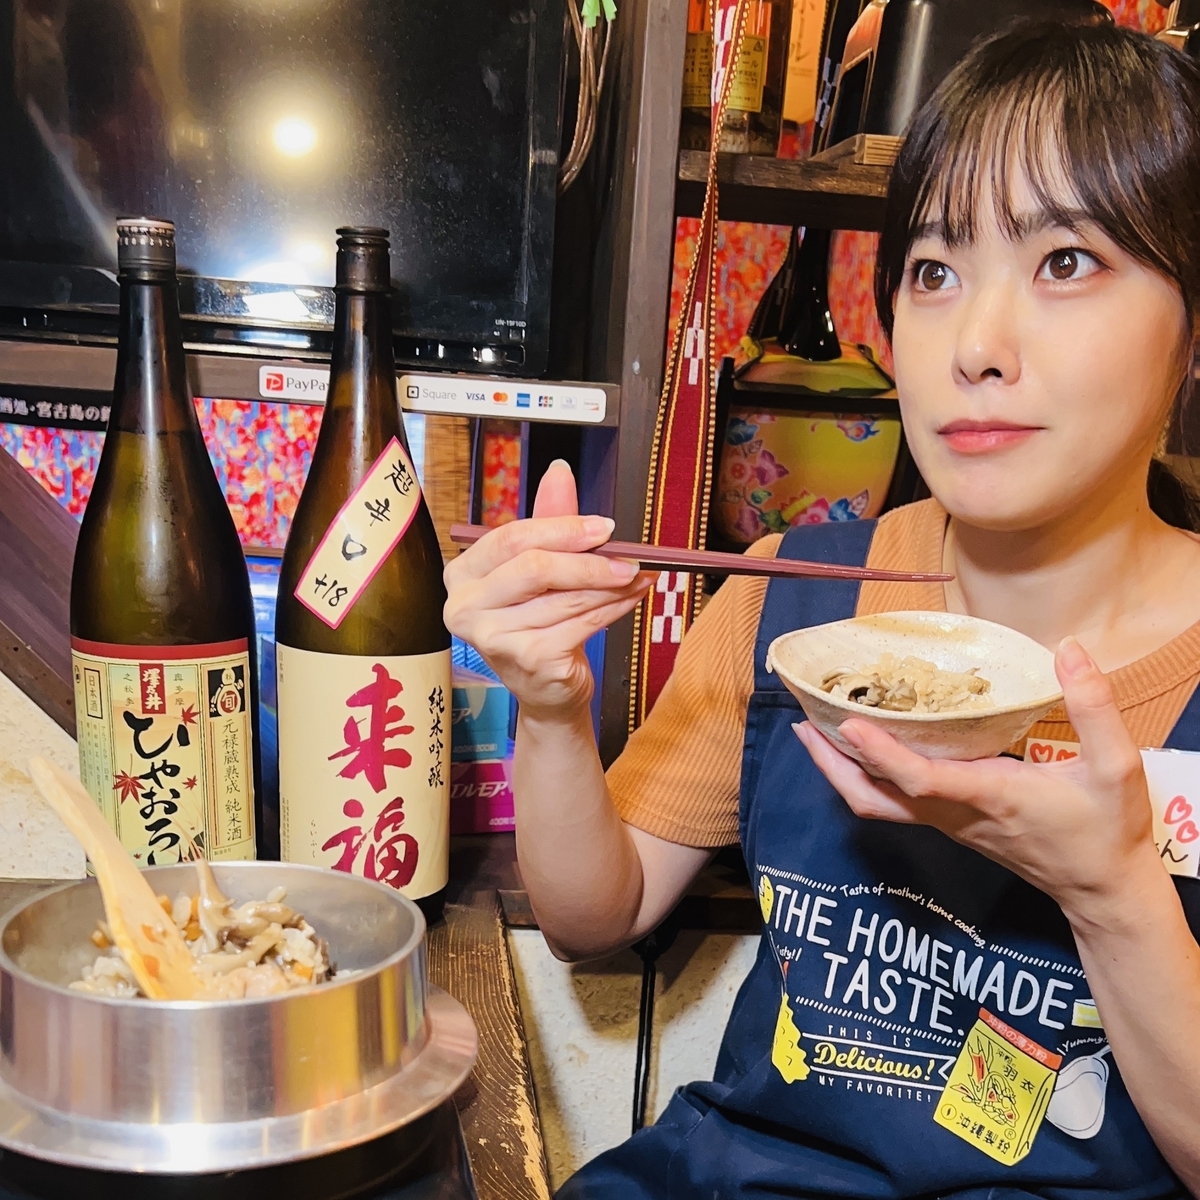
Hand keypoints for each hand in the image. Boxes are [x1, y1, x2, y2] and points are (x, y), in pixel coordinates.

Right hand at [443, 461, 652, 719]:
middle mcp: (465, 608)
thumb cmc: (540, 624)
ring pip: (563, 598)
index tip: (604, 527)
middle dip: (588, 559)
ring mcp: (493, 639)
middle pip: (533, 568)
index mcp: (462, 576)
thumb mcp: (540, 569)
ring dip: (609, 585)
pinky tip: (630, 599)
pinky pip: (580, 624)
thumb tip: (558, 471)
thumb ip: (548, 522)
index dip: (561, 529)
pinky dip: (613, 609)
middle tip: (626, 555)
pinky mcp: (527, 661)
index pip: (510, 540)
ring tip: (636, 575)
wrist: (547, 689)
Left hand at [795, 637, 1163, 919]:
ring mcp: (948, 823)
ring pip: (876, 804)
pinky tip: (859, 747)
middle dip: (833, 763)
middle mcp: (956, 813)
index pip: (922, 779)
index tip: (847, 723)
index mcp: (991, 796)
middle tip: (803, 722)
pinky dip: (865, 776)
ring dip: (840, 771)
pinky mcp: (950, 825)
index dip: (881, 753)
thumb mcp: (1117, 767)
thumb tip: (1070, 649)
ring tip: (814, 731)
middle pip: (875, 798)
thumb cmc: (1107, 830)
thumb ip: (1095, 707)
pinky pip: (892, 803)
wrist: (1101, 890)